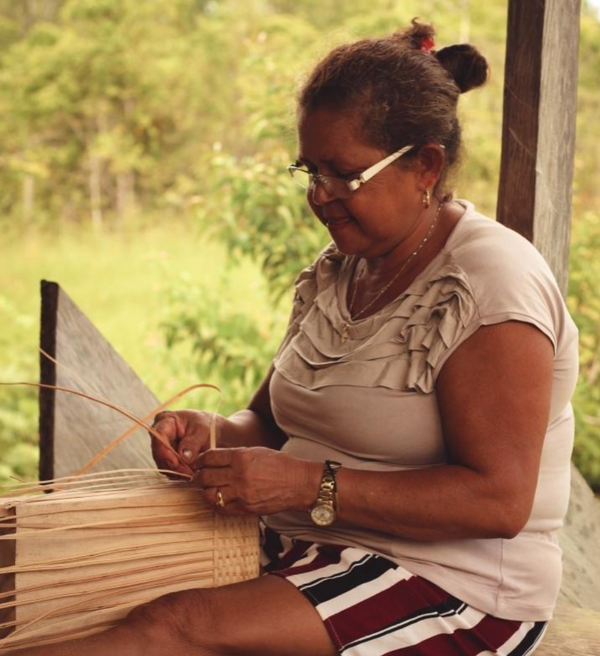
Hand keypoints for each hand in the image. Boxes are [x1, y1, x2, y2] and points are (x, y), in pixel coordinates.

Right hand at [150, 410, 219, 476]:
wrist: (213, 432)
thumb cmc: (207, 426)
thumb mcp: (203, 431)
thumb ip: (193, 443)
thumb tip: (183, 457)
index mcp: (166, 420)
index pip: (158, 435)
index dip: (164, 451)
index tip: (175, 463)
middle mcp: (159, 434)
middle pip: (159, 453)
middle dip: (173, 465)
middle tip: (189, 473)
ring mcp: (161, 448)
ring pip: (163, 464)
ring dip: (177, 472)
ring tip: (193, 474)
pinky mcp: (166, 459)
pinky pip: (169, 470)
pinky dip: (179, 474)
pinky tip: (190, 474)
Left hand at [194, 447, 319, 515]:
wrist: (297, 483)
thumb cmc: (278, 464)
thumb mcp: (255, 452)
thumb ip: (233, 455)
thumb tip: (212, 459)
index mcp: (241, 457)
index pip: (209, 457)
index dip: (199, 460)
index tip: (198, 463)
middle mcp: (239, 475)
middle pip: (205, 477)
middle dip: (198, 477)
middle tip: (199, 477)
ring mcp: (242, 494)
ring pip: (209, 495)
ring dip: (206, 492)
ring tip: (210, 489)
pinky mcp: (245, 509)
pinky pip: (221, 509)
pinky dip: (216, 504)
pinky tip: (220, 499)